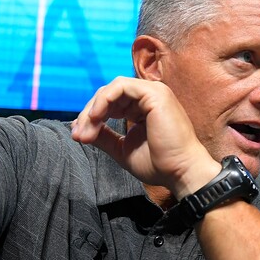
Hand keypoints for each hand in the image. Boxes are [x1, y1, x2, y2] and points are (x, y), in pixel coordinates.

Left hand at [71, 77, 220, 197]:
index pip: (111, 102)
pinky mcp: (154, 94)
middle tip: (79, 135)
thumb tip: (80, 129)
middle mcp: (148, 95)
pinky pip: (120, 87)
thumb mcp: (122, 149)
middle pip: (108, 94)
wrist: (180, 172)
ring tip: (86, 129)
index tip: (80, 136)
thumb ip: (104, 137)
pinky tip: (97, 118)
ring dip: (94, 108)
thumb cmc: (159, 164)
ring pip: (112, 88)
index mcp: (142, 107)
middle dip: (89, 114)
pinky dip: (104, 100)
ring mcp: (153, 92)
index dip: (92, 117)